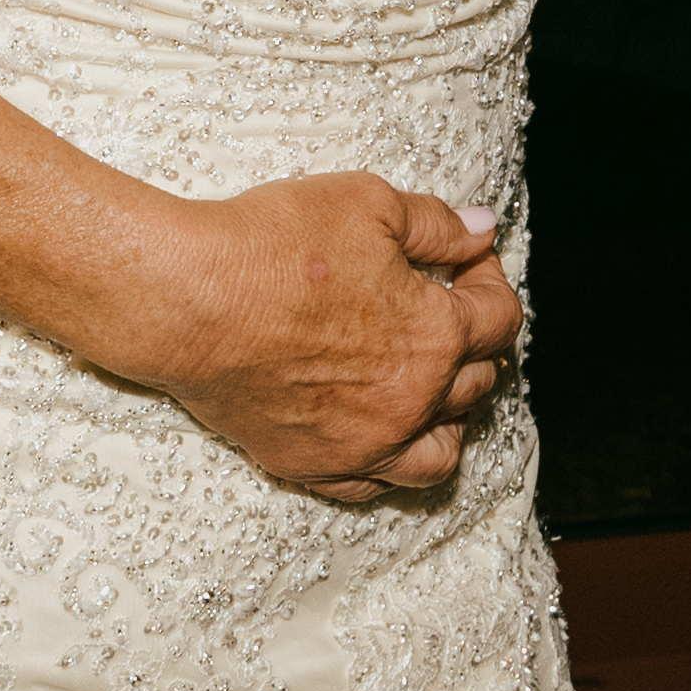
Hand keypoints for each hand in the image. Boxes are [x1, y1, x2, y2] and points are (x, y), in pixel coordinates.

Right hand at [83, 174, 521, 495]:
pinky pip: (376, 486)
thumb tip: (481, 230)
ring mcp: (363, 445)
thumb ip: (436, 224)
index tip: (466, 261)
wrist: (191, 301)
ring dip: (449, 416)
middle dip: (474, 341)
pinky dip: (392, 460)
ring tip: (429, 382)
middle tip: (447, 309)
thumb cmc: (276, 246)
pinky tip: (381, 428)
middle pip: (477, 383)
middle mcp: (411, 403)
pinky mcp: (314, 467)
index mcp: (435, 336)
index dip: (490, 281)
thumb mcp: (368, 203)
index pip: (500, 318)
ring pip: (439, 454)